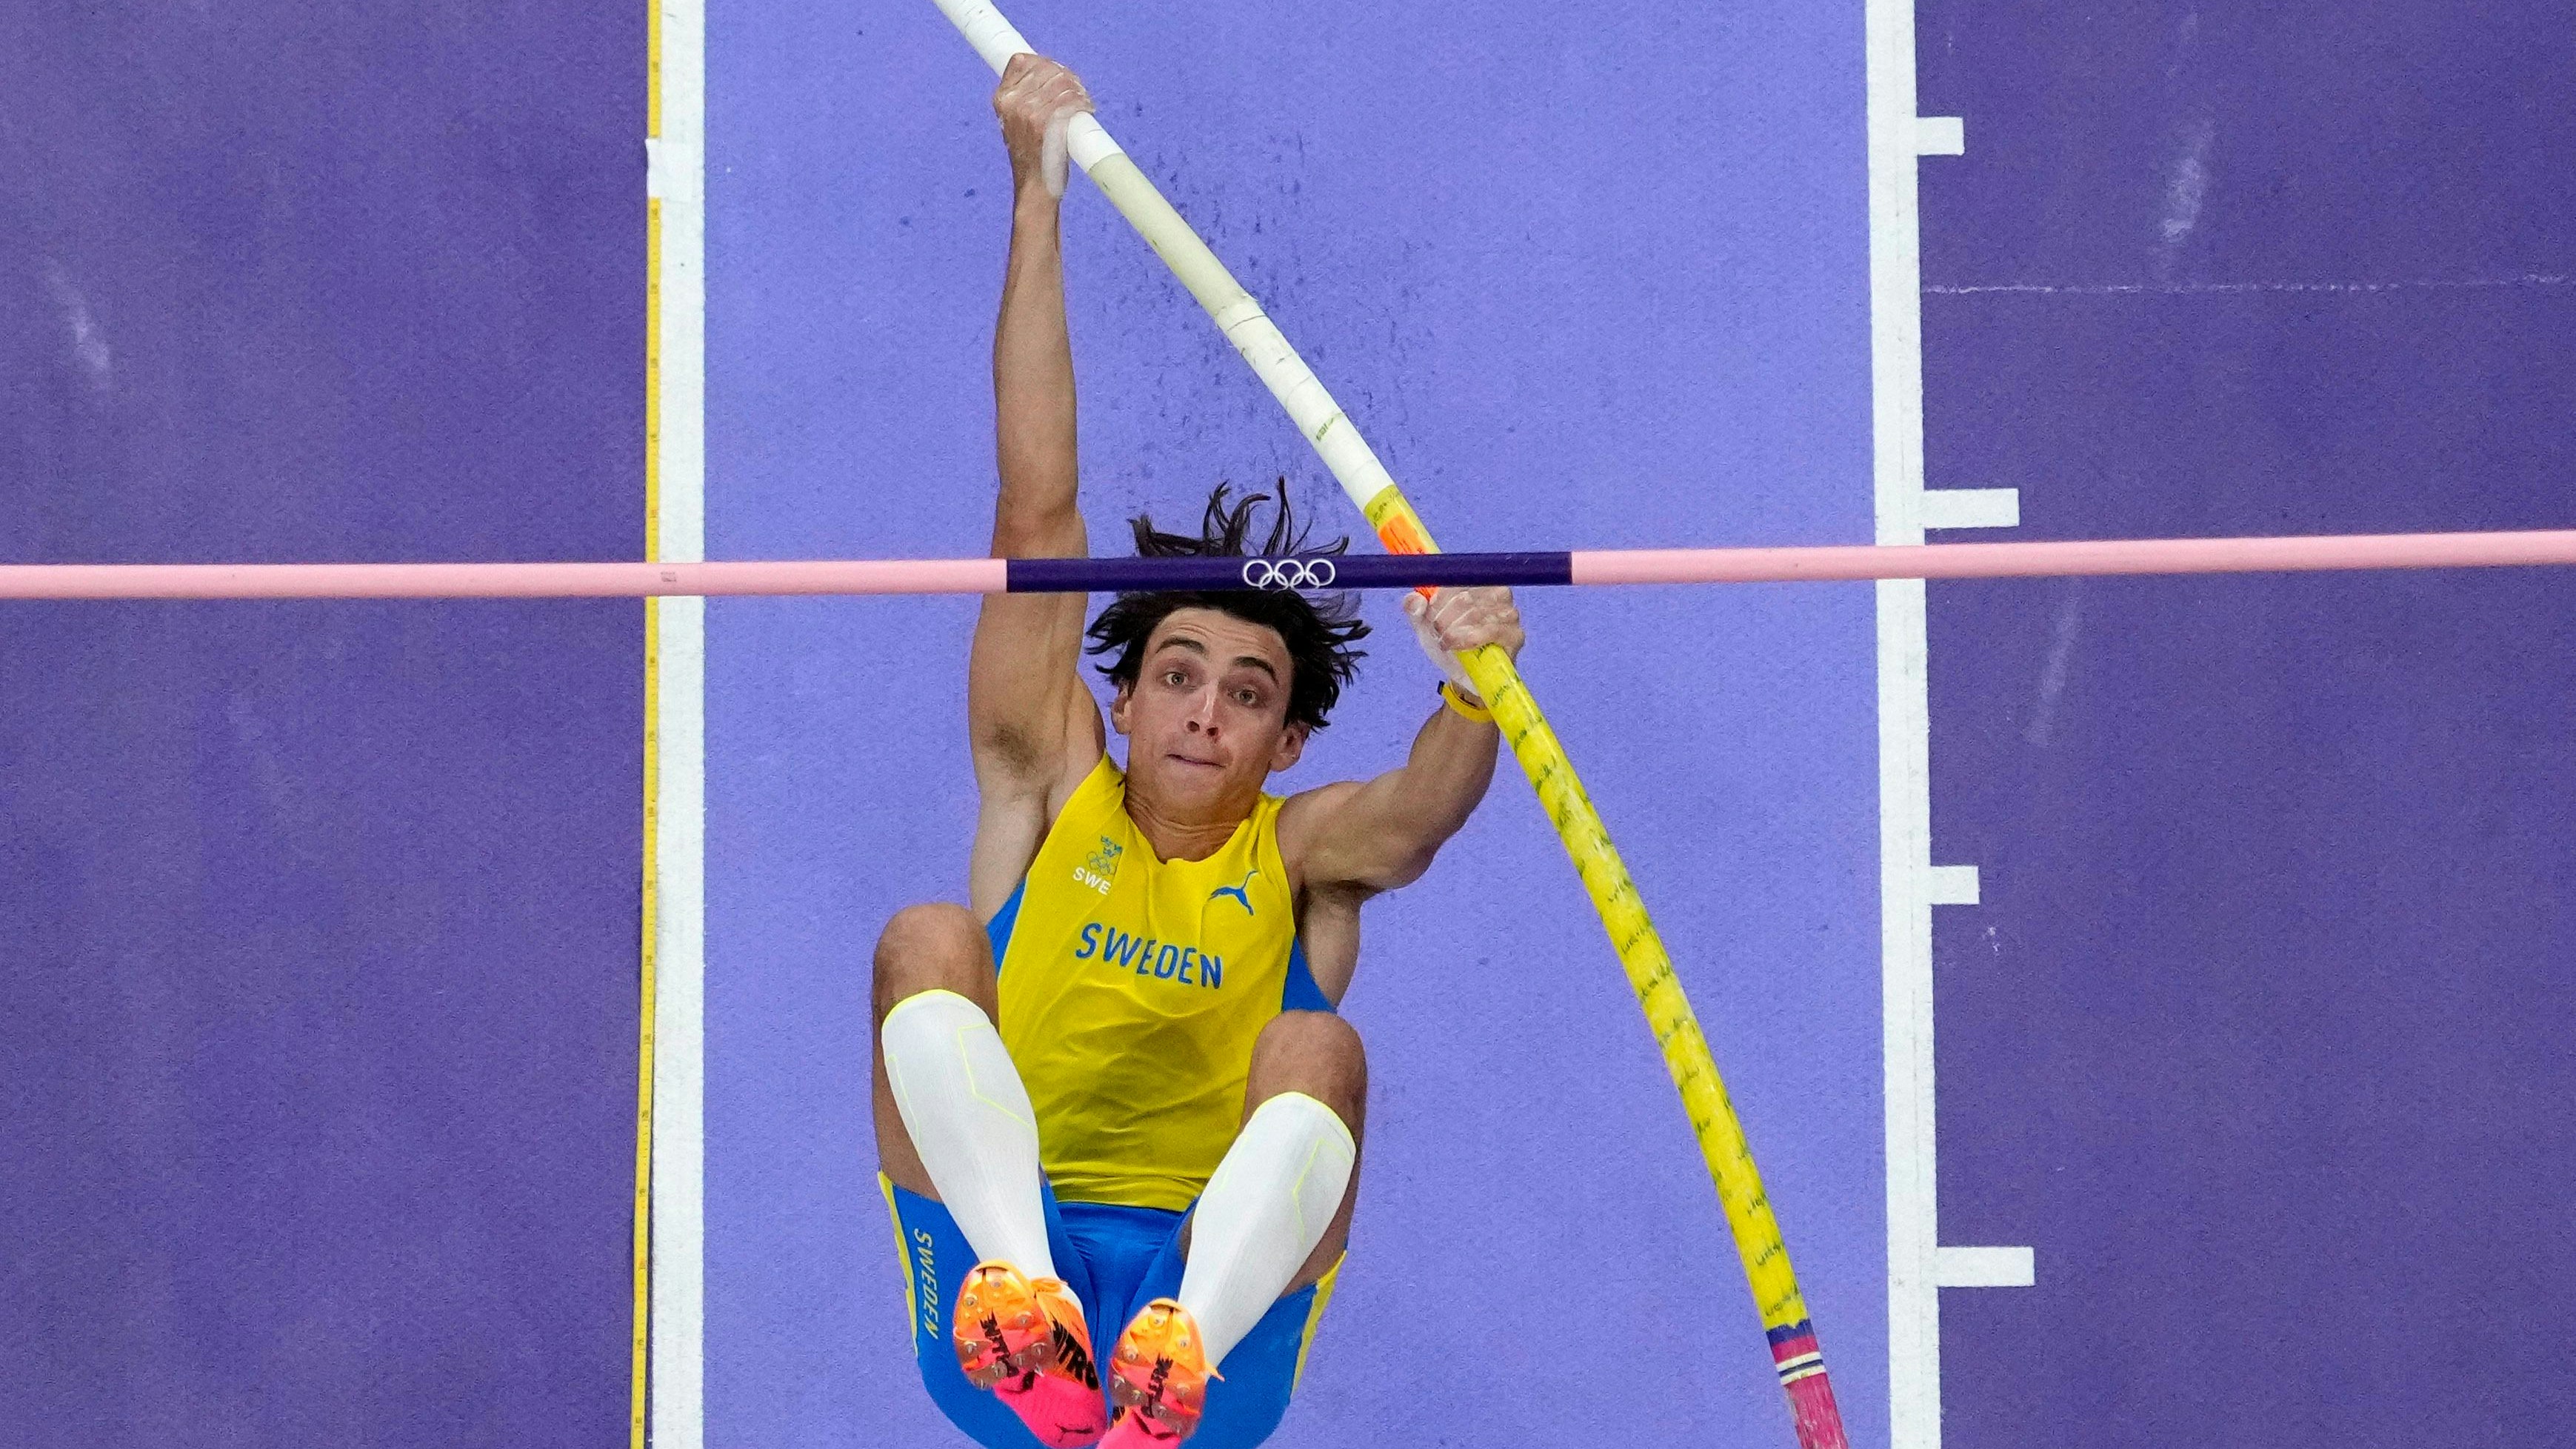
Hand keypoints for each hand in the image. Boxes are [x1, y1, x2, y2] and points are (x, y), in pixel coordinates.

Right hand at [992, 54, 1094, 200]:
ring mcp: (1029, 112)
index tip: (1058, 73)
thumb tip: (1050, 73)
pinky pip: (1071, 100)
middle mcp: (1012, 102)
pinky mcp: (1047, 123)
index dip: (1044, 63)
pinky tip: (1087, 108)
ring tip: (1083, 101)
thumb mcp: (1017, 123)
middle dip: (1067, 76)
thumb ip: (1024, 98)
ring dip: (1078, 90)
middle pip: (1046, 68)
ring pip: (1062, 82)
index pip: (1021, 60)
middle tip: (1078, 90)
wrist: (1034, 187)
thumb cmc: (1031, 155)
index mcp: (1002, 98)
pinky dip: (1083, 103)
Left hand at [1404, 587, 1524, 698]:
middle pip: (1467, 596)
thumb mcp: (1425, 625)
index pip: (1460, 577)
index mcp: (1479, 582)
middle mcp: (1499, 593)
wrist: (1464, 675)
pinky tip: (1458, 646)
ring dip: (1454, 630)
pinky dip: (1470, 639)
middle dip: (1445, 616)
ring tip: (1446, 642)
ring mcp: (1510, 614)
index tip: (1430, 611)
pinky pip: (1492, 630)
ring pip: (1477, 613)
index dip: (1441, 595)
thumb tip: (1416, 600)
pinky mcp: (1515, 635)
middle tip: (1437, 631)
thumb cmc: (1449, 643)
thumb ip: (1414, 609)